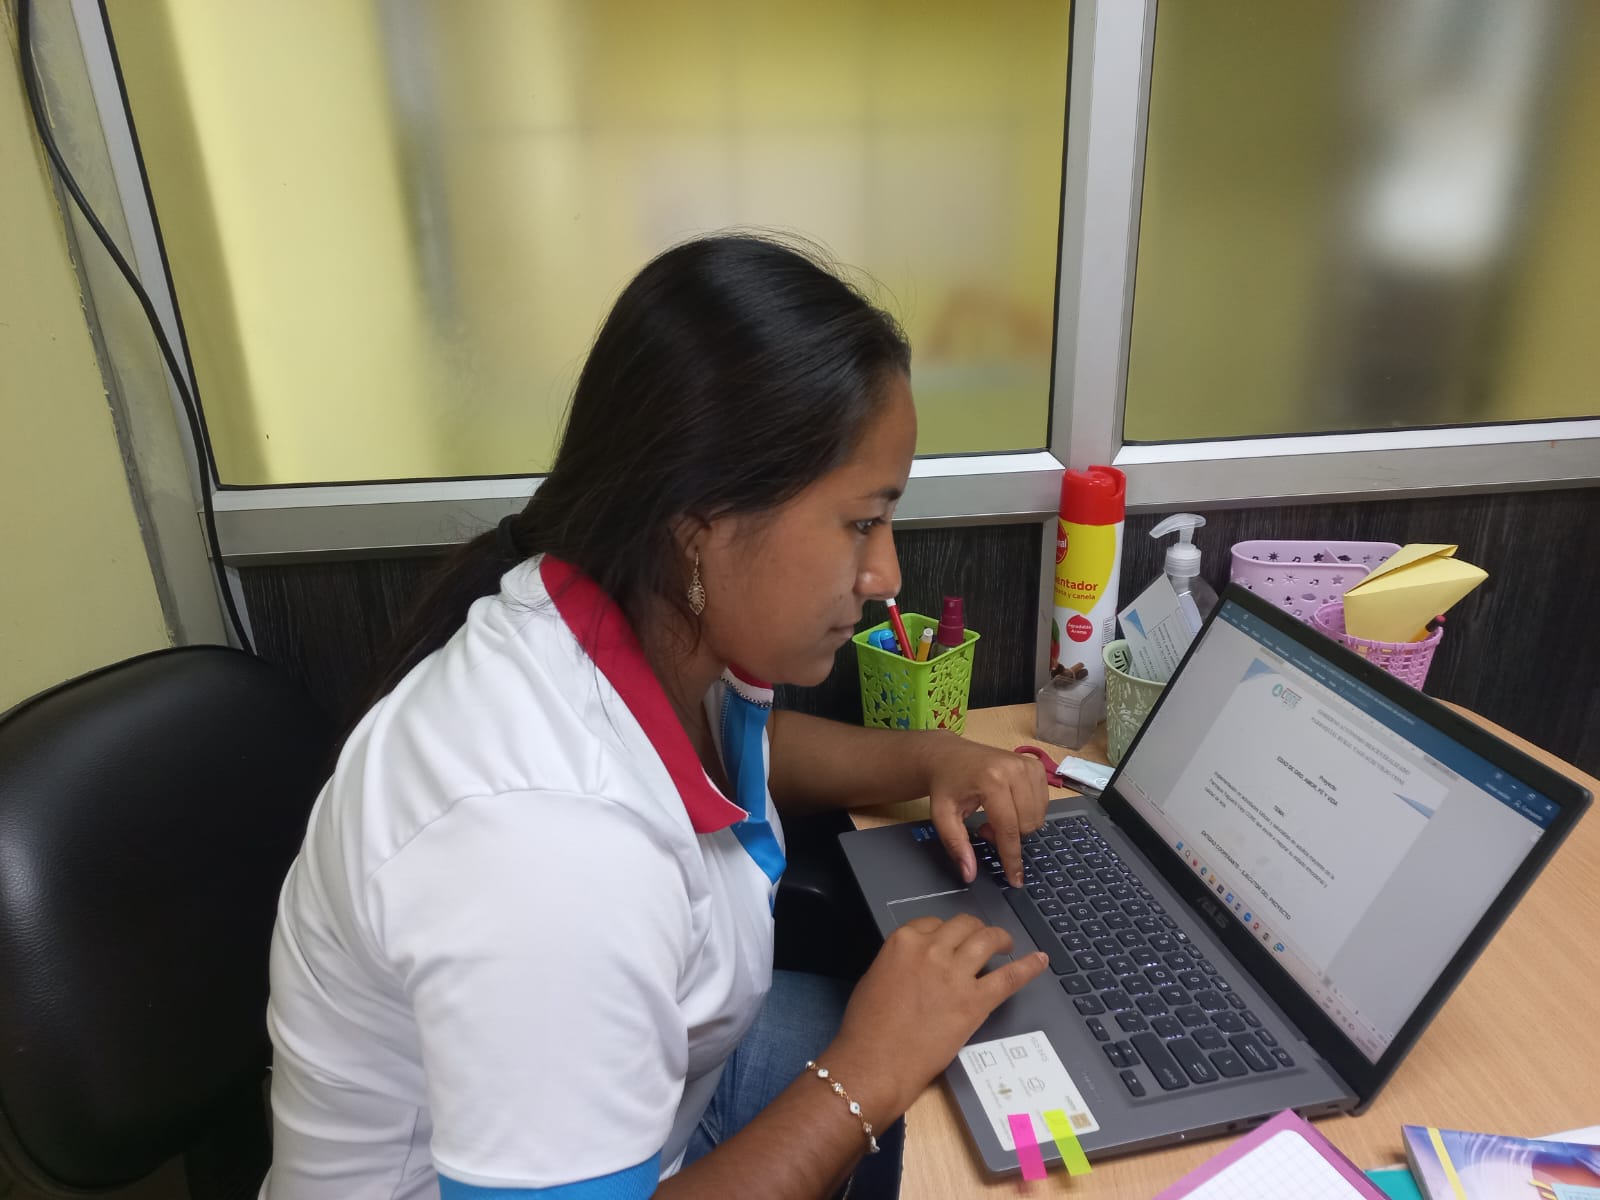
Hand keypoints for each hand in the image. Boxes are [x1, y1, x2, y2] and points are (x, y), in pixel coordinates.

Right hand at [825, 916, 1049, 1124]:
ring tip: (1006, 944)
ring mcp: (956, 974)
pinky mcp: (975, 1001)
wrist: (876, 1061)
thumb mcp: (874, 978)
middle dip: (975, 929)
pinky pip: (1009, 977)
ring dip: (1000, 937)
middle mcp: (932, 950)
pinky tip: (1039, 960)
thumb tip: (914, 965)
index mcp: (904, 942)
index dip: (946, 932)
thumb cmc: (867, 1027)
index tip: (951, 941)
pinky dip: (1028, 967)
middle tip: (982, 939)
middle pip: (964, 925)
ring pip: (987, 939)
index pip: (934, 923)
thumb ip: (899, 962)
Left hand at [917, 733, 1048, 887]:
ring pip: (1038, 817)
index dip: (1011, 858)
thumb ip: (956, 845)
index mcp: (991, 780)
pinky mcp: (1036, 766)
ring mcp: (1028, 765)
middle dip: (1008, 837)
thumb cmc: (946, 785)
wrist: (949, 756)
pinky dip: (1028, 813)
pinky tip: (1008, 806)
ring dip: (1018, 826)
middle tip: (985, 828)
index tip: (1016, 880)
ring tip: (994, 816)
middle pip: (1027, 824)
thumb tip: (969, 874)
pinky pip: (1043, 804)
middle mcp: (1014, 769)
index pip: (1008, 828)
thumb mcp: (942, 816)